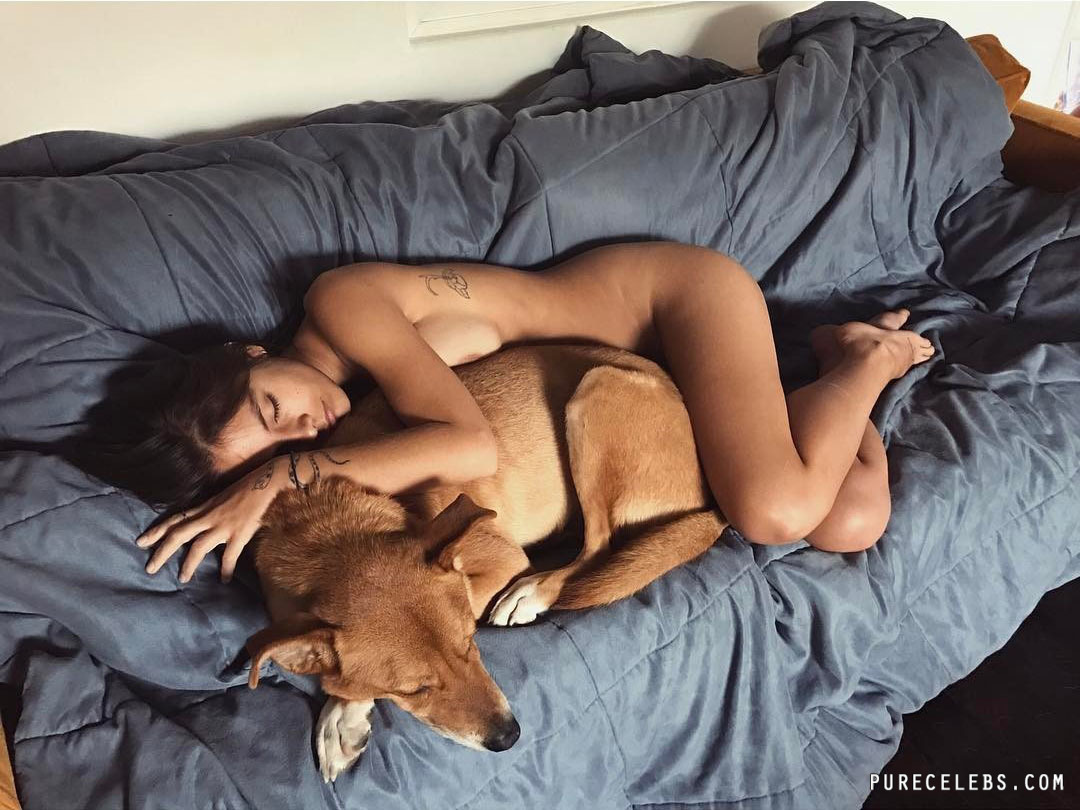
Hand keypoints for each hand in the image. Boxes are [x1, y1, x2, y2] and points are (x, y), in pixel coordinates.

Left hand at [136, 458, 285, 583]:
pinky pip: (229, 555)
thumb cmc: (248, 486)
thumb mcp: (223, 496)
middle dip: (162, 552)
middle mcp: (209, 516)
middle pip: (178, 535)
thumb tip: (203, 521)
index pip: (174, 519)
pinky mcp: (239, 533)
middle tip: (149, 569)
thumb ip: (212, 509)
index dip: (156, 531)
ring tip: (182, 579)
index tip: (140, 543)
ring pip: (198, 547)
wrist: (268, 481)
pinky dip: (225, 569)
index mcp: (204, 507)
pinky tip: (223, 580)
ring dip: (188, 564)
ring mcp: (223, 525)